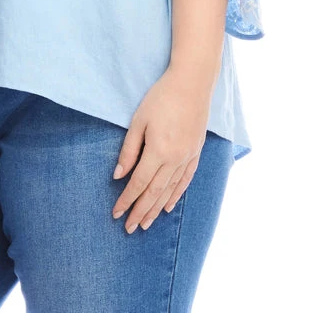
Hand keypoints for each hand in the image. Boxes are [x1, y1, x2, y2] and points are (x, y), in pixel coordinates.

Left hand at [110, 67, 210, 233]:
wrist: (192, 84)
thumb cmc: (161, 98)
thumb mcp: (139, 120)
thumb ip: (129, 149)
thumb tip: (119, 175)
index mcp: (158, 151)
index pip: (138, 183)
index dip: (126, 200)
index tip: (116, 214)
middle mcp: (175, 159)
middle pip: (154, 193)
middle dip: (139, 211)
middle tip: (128, 229)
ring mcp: (188, 157)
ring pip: (170, 191)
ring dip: (156, 209)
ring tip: (145, 224)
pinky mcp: (196, 153)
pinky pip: (185, 181)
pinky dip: (175, 196)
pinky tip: (168, 206)